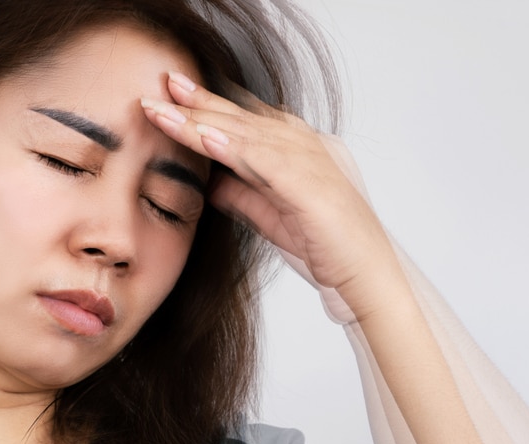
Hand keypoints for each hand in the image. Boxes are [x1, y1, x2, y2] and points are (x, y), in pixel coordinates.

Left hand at [141, 72, 403, 320]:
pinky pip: (266, 161)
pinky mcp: (311, 186)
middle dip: (200, 101)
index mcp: (297, 150)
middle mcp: (305, 147)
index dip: (210, 104)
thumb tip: (210, 182)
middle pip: (242, 118)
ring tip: (166, 108)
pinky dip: (234, 148)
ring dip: (204, 120)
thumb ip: (243, 194)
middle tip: (163, 82)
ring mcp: (310, 162)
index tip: (173, 92)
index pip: (246, 121)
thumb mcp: (272, 216)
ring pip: (247, 134)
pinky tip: (205, 137)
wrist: (366, 276)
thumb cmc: (327, 247)